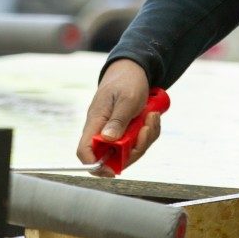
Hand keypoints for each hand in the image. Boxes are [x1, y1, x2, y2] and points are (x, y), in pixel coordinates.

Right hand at [76, 59, 159, 177]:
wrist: (135, 68)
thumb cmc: (127, 80)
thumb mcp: (126, 98)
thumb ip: (118, 120)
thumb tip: (108, 141)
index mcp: (96, 121)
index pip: (85, 151)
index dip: (95, 165)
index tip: (113, 169)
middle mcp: (103, 129)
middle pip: (112, 156)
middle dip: (133, 150)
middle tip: (146, 130)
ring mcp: (116, 131)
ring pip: (128, 151)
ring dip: (145, 138)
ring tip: (152, 117)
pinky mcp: (127, 130)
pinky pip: (138, 141)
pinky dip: (149, 132)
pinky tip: (153, 116)